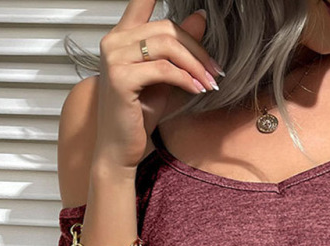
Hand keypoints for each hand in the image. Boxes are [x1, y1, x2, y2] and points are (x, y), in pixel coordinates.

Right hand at [92, 0, 221, 170]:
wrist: (121, 148)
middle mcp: (114, 42)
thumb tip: (200, 18)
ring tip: (209, 83)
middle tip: (215, 71)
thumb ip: (179, 48)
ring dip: (195, 65)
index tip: (196, 4)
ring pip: (167, 47)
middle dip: (197, 49)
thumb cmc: (138, 115)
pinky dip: (185, 79)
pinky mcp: (121, 78)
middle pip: (167, 28)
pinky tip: (196, 90)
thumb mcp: (165, 76)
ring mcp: (114, 58)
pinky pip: (163, 69)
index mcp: (123, 37)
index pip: (142, 0)